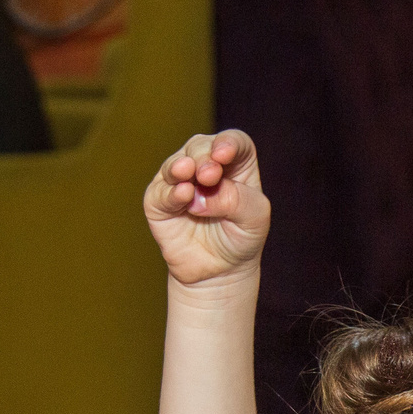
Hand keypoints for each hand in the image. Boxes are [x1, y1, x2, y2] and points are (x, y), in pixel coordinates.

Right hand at [146, 131, 269, 289]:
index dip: (228, 142)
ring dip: (182, 167)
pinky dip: (170, 192)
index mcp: (234, 163)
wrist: (220, 272)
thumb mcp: (254, 218)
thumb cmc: (241, 238)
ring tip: (189, 173)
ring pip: (177, 164)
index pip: (233, 141)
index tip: (224, 154)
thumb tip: (199, 195)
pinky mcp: (158, 201)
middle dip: (204, 158)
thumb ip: (236, 199)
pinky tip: (182, 194)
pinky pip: (160, 192)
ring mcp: (179, 181)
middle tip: (210, 174)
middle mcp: (204, 165)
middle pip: (201, 146)